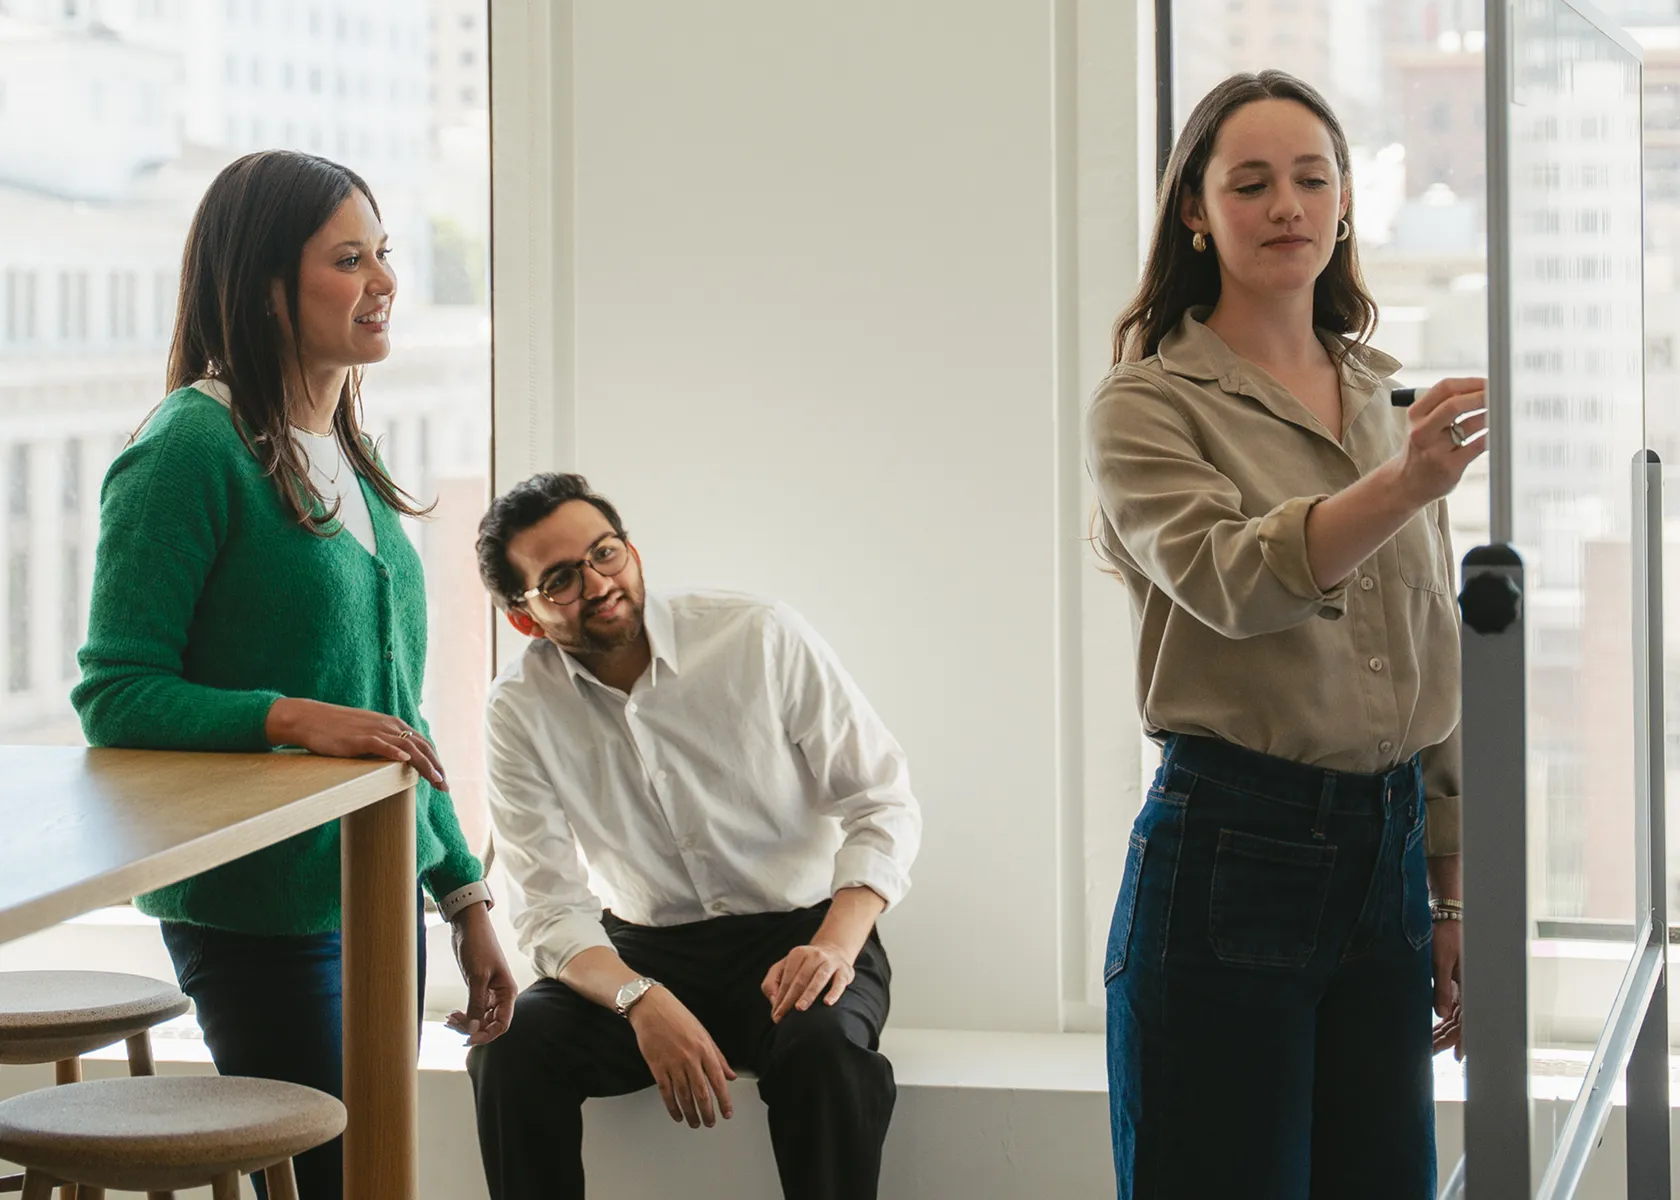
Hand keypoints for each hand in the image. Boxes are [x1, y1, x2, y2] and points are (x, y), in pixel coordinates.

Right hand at [264, 697, 447, 789]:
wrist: (311, 718)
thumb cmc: (338, 730)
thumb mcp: (367, 734)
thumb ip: (384, 744)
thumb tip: (399, 760)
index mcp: (392, 725)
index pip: (422, 743)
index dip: (435, 761)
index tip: (442, 779)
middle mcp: (388, 726)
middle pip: (421, 746)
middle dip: (436, 767)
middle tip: (445, 787)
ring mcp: (374, 731)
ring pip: (407, 747)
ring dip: (424, 764)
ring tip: (435, 780)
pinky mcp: (358, 738)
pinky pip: (380, 745)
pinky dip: (394, 753)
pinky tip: (406, 762)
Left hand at [445, 904, 516, 1045]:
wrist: (468, 926)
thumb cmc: (479, 946)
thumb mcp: (477, 976)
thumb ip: (476, 1004)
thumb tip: (473, 1030)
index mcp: (507, 992)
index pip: (502, 1024)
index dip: (487, 1035)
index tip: (469, 1038)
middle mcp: (500, 995)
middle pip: (489, 1024)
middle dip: (472, 1028)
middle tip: (453, 1025)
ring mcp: (488, 993)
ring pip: (479, 1019)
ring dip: (465, 1023)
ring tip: (450, 1019)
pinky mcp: (477, 989)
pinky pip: (472, 1010)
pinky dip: (463, 1015)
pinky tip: (452, 1014)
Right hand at [627, 987, 736, 1127]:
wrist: (652, 1008)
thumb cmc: (678, 1017)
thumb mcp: (703, 1033)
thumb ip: (718, 1057)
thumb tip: (731, 1075)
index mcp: (704, 1049)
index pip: (718, 1080)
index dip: (724, 1100)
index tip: (727, 1113)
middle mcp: (690, 1058)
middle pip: (701, 1093)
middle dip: (708, 1112)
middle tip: (710, 1123)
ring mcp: (672, 1064)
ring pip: (684, 1096)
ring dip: (691, 1113)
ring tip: (695, 1123)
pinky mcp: (657, 1067)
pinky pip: (666, 1092)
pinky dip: (672, 1107)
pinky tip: (677, 1115)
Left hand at [762, 941, 854, 1023]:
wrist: (834, 952)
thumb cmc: (804, 966)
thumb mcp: (784, 967)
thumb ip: (772, 982)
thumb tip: (774, 1000)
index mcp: (798, 954)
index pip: (787, 979)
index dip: (780, 997)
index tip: (776, 1015)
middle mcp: (814, 955)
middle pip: (800, 979)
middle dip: (790, 999)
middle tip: (783, 1016)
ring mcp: (830, 962)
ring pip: (819, 979)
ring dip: (808, 994)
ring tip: (799, 1008)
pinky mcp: (844, 971)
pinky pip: (839, 982)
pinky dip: (834, 992)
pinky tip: (827, 1003)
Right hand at [1393, 377, 1488, 507]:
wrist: (1406, 484)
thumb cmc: (1422, 449)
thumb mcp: (1422, 424)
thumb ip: (1444, 406)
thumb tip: (1483, 389)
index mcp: (1415, 414)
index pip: (1445, 388)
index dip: (1471, 382)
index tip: (1490, 383)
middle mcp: (1422, 431)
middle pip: (1455, 404)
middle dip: (1482, 396)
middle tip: (1501, 395)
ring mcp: (1434, 450)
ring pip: (1470, 425)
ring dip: (1491, 416)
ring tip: (1502, 413)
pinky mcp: (1449, 467)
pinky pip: (1477, 445)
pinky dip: (1490, 436)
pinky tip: (1496, 433)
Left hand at [1431, 917, 1462, 1060]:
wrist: (1446, 918)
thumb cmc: (1446, 936)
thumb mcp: (1441, 961)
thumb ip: (1441, 988)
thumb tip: (1441, 1015)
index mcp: (1469, 985)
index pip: (1468, 1020)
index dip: (1463, 1040)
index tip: (1457, 1056)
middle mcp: (1467, 989)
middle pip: (1460, 1022)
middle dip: (1447, 1039)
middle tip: (1431, 1052)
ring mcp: (1461, 988)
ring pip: (1454, 1018)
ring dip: (1443, 1032)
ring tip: (1430, 1046)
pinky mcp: (1453, 984)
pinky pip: (1450, 1008)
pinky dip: (1441, 1020)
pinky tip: (1434, 1029)